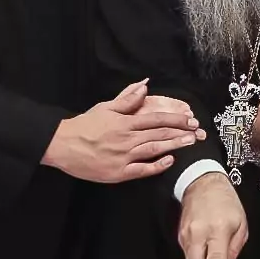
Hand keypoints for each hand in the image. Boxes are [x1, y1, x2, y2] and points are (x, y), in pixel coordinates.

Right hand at [43, 80, 202, 183]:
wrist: (62, 145)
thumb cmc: (83, 126)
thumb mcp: (105, 107)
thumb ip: (127, 98)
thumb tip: (144, 85)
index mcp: (124, 122)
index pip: (156, 118)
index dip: (175, 119)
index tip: (189, 119)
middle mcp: (126, 138)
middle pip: (159, 134)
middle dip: (180, 132)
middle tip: (196, 132)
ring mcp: (123, 156)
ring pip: (154, 149)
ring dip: (174, 145)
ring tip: (189, 143)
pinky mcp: (118, 172)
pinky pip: (142, 169)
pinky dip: (157, 165)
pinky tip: (169, 161)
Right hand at [178, 171, 246, 258]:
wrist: (202, 184)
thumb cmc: (225, 203)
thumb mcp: (241, 225)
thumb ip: (234, 250)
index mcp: (219, 230)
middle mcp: (199, 233)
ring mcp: (186, 234)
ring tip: (211, 243)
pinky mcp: (179, 235)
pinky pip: (188, 253)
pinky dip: (196, 253)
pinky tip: (203, 239)